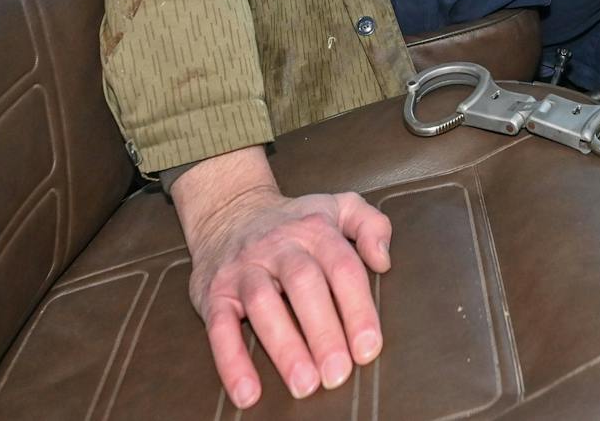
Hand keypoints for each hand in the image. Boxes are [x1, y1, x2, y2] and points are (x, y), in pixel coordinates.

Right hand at [172, 148, 391, 408]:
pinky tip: (248, 392)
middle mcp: (279, 247)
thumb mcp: (338, 207)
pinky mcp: (215, 292)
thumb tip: (384, 260)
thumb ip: (372, 225)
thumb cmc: (294, 222)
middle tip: (338, 373)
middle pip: (304, 286)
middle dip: (324, 332)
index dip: (358, 310)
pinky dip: (231, 361)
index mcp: (315, 231)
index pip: (343, 269)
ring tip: (304, 384)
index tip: (368, 348)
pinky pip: (220, 326)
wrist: (229, 210)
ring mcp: (245, 269)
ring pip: (263, 304)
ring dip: (284, 347)